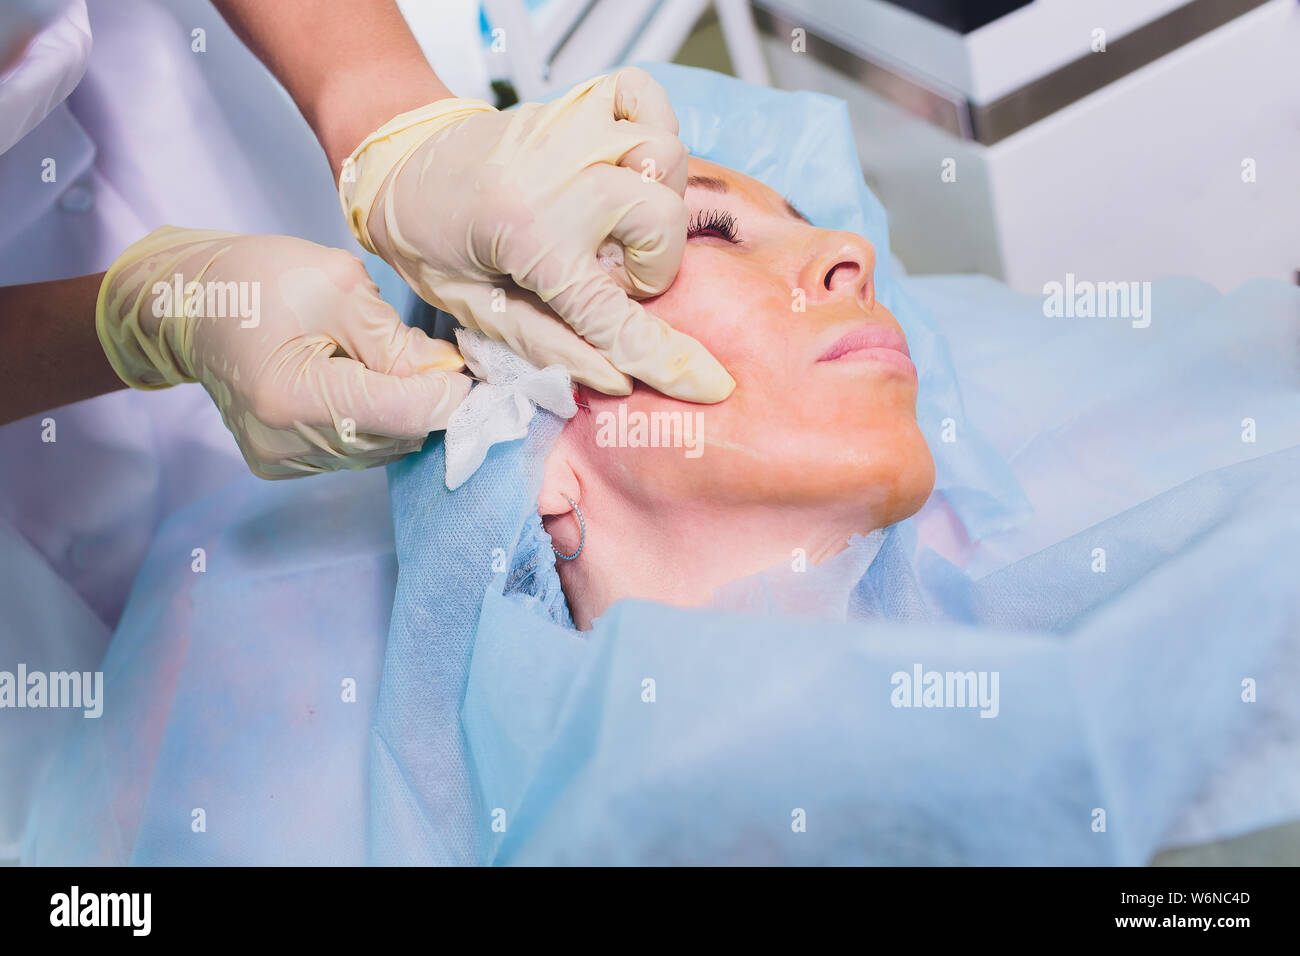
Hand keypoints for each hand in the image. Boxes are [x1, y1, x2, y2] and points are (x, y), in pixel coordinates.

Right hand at [96, 226, 468, 477]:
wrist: (188, 304)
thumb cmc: (256, 279)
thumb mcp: (336, 286)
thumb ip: (396, 339)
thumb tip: (447, 374)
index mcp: (293, 396)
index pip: (402, 414)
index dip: (445, 394)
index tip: (464, 369)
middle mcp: (285, 443)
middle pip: (396, 437)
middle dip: (424, 401)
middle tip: (429, 359)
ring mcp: (283, 460)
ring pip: (381, 449)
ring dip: (399, 413)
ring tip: (381, 366)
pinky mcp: (283, 465)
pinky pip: (354, 452)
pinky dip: (371, 423)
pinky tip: (354, 385)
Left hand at [340, 68, 734, 402]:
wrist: (402, 168)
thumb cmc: (435, 245)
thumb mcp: (478, 313)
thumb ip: (552, 348)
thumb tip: (620, 380)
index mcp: (528, 239)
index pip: (615, 314)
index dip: (667, 359)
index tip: (710, 384)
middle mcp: (559, 177)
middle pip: (662, 221)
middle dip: (649, 264)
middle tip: (606, 274)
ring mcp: (572, 129)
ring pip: (667, 157)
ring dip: (654, 200)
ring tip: (613, 222)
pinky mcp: (577, 100)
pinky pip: (647, 98)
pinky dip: (650, 128)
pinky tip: (624, 165)